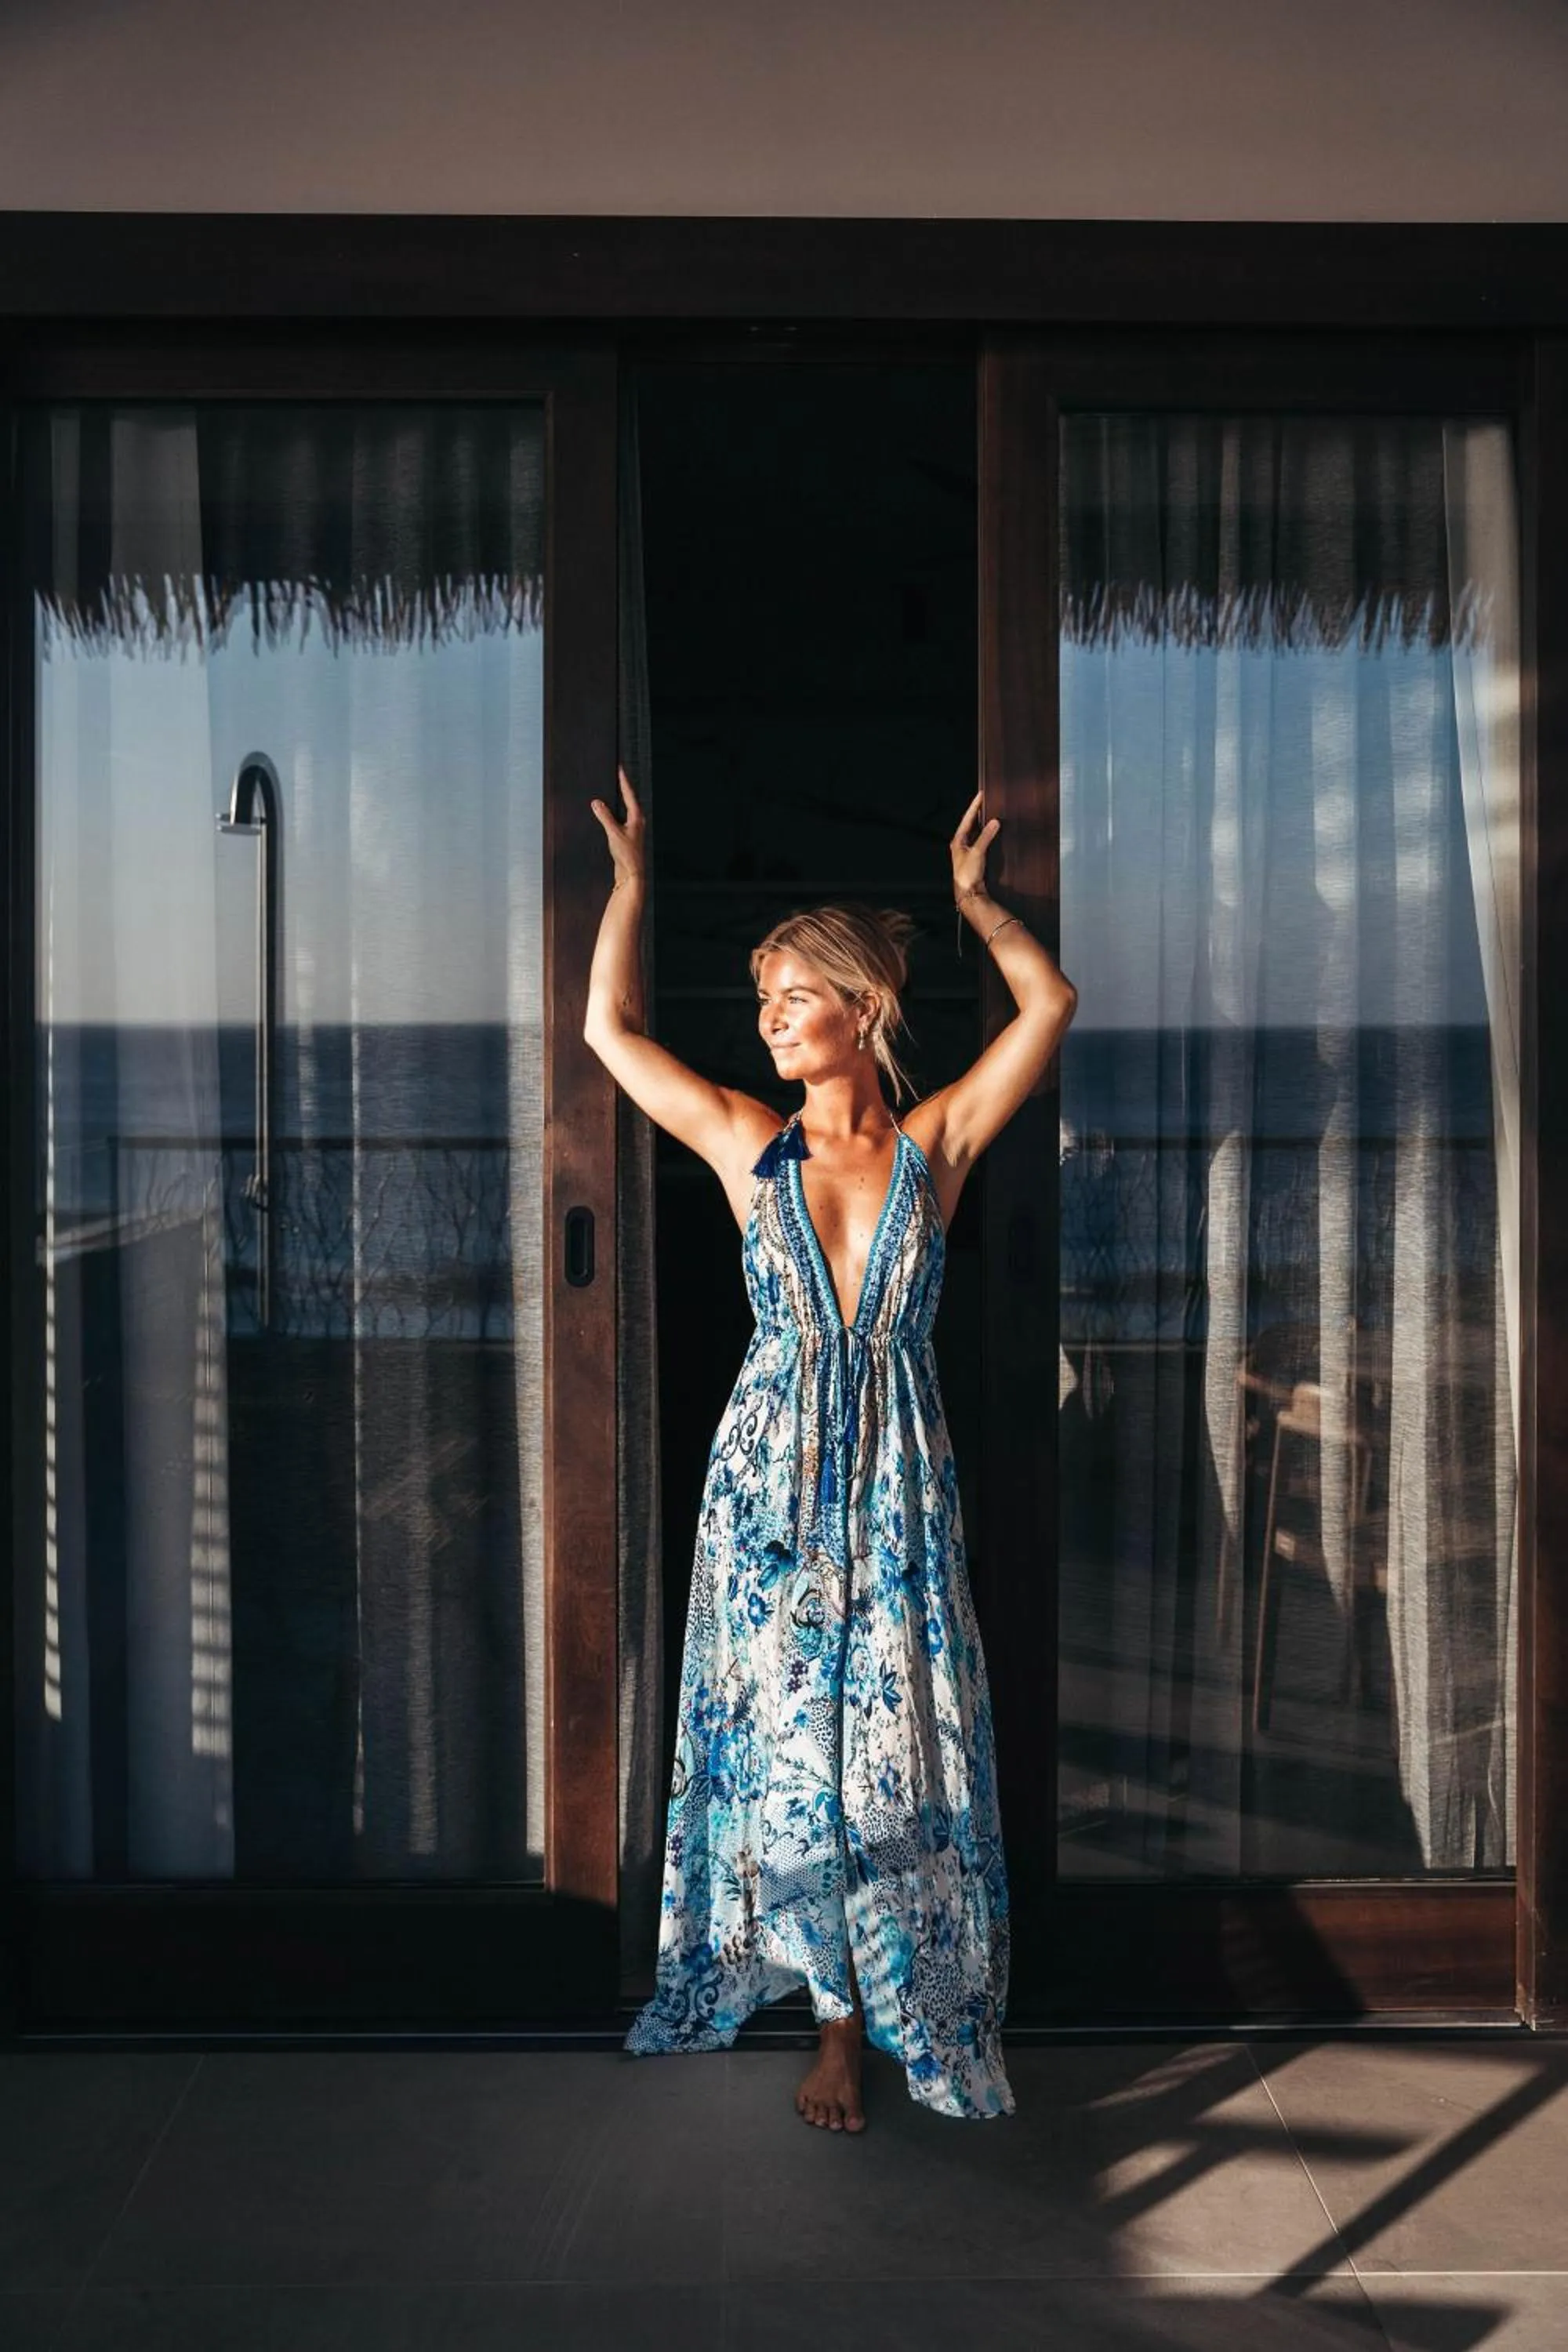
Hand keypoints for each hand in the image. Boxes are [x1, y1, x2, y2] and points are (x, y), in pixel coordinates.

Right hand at [590, 766, 647, 889]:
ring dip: (619, 798)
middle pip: (629, 799)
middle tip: (617, 773)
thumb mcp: (614, 833)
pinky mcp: (626, 835)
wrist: (631, 874)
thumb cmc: (627, 855)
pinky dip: (614, 811)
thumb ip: (605, 817)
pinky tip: (608, 811)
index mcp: (637, 817)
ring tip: (613, 787)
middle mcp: (636, 821)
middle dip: (623, 786)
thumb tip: (596, 803)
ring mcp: (632, 828)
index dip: (623, 781)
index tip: (620, 768)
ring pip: (625, 808)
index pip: (629, 794)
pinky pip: (619, 818)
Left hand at [951, 789, 999, 900]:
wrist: (968, 893)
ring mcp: (967, 851)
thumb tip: (994, 822)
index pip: (967, 819)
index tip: (981, 794)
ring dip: (981, 822)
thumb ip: (986, 836)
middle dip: (977, 812)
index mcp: (958, 841)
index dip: (974, 806)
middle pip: (970, 823)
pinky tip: (991, 832)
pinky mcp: (974, 858)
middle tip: (984, 799)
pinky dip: (986, 834)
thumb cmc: (966, 875)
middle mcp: (961, 844)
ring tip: (988, 811)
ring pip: (975, 832)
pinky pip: (980, 840)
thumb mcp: (977, 853)